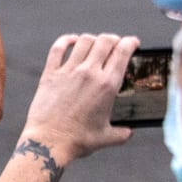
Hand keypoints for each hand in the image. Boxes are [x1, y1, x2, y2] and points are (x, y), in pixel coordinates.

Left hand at [20, 33, 138, 162]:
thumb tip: (129, 132)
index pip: (123, 52)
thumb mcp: (106, 137)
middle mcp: (89, 73)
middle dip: (114, 39)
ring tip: (96, 43)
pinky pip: (58, 48)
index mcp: (107, 86)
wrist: (49, 142)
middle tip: (116, 43)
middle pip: (105, 41)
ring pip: (84, 41)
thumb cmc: (77, 141)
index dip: (130, 42)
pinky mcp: (50, 74)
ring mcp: (69, 71)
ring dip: (93, 39)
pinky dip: (66, 40)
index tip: (133, 42)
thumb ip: (122, 133)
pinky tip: (71, 41)